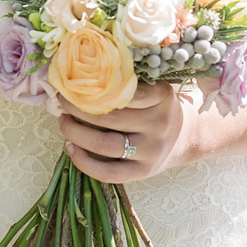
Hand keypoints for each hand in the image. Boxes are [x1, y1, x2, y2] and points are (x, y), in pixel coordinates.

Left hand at [57, 80, 189, 181]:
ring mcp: (152, 150)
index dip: (93, 87)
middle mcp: (159, 124)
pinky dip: (85, 163)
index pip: (123, 90)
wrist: (184, 135)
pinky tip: (70, 149)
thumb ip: (127, 81)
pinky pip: (109, 173)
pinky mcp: (143, 171)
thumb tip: (79, 74)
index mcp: (161, 96)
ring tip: (63, 122)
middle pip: (109, 117)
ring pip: (105, 144)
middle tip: (61, 100)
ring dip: (76, 133)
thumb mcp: (152, 87)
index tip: (72, 81)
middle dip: (77, 108)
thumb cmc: (156, 105)